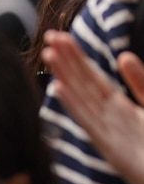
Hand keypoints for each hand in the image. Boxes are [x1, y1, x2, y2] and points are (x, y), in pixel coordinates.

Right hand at [42, 30, 143, 183]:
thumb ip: (140, 82)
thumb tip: (123, 55)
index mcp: (121, 110)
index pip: (93, 78)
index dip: (78, 57)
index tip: (61, 36)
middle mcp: (110, 119)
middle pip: (84, 84)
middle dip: (67, 60)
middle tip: (49, 35)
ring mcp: (108, 133)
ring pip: (83, 98)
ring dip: (65, 76)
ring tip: (49, 54)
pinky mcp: (111, 149)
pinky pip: (89, 122)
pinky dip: (73, 104)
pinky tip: (59, 88)